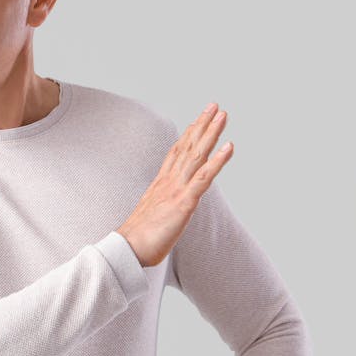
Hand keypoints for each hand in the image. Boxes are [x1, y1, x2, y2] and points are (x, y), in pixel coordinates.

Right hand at [117, 102, 233, 266]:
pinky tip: (229, 147)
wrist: (126, 249)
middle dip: (202, 125)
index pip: (177, 152)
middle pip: (188, 146)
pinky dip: (218, 160)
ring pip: (197, 155)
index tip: (198, 120)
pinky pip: (204, 177)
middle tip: (214, 106)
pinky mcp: (184, 201)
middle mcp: (169, 181)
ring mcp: (176, 189)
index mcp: (161, 183)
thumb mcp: (151, 215)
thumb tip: (166, 206)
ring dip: (211, 133)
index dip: (188, 134)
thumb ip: (160, 205)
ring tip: (223, 115)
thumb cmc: (138, 238)